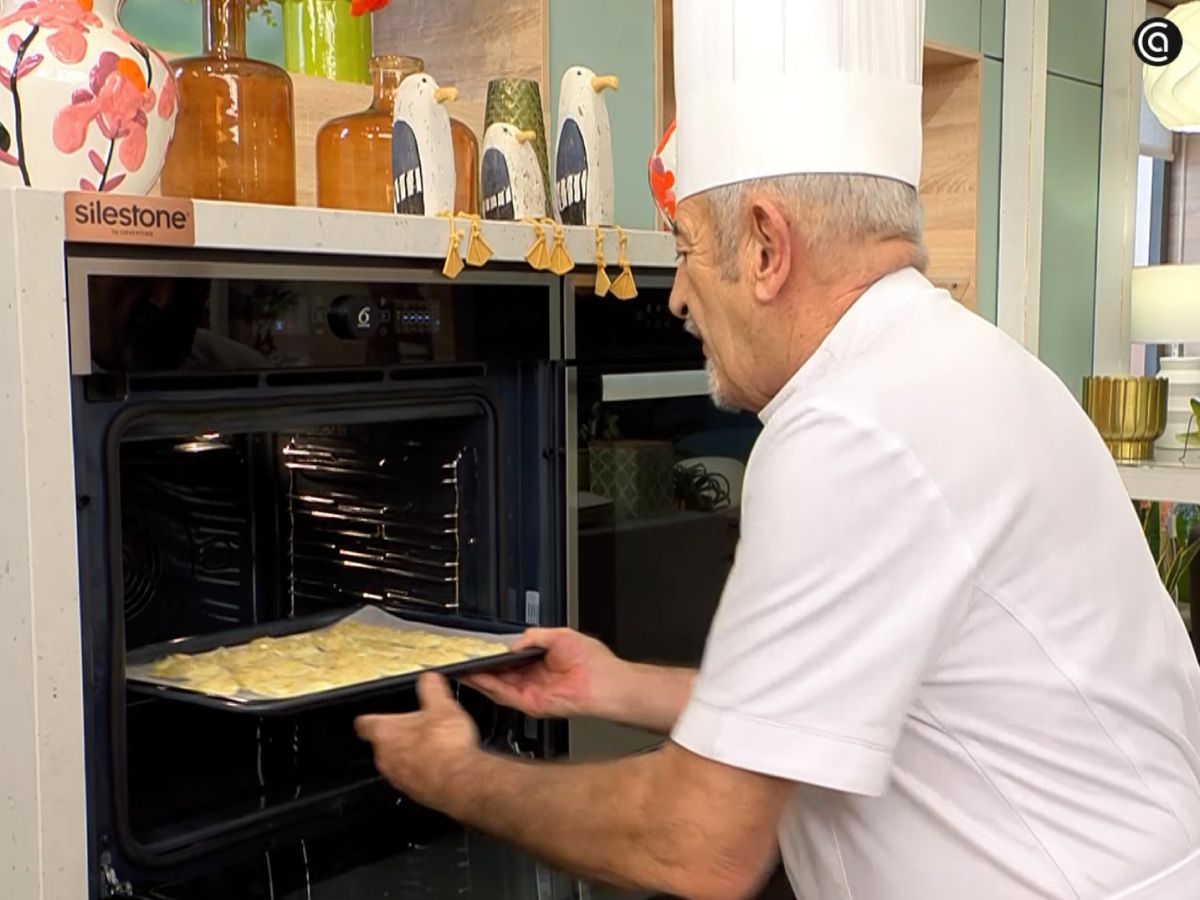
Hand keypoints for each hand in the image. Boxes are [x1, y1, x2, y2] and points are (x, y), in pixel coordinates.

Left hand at [355, 672, 479, 809]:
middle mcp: (385, 757)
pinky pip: (411, 778)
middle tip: (417, 726)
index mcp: (385, 732)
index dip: (369, 717)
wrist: (459, 781)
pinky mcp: (412, 792)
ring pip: (396, 761)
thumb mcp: (442, 705)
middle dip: (397, 735)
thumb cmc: (446, 746)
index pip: (364, 723)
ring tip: (432, 745)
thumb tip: (429, 677)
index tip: (374, 714)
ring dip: (410, 754)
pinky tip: (440, 763)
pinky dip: (422, 770)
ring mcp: (397, 777)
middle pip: (382, 743)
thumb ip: (431, 687)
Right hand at [461, 627, 625, 720]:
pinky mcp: (532, 704)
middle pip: (499, 674)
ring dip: (479, 679)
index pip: (509, 659)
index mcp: (540, 661)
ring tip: (463, 670)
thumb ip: (533, 637)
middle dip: (480, 668)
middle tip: (462, 661)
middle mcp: (534, 678)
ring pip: (498, 686)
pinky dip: (490, 688)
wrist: (607, 683)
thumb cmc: (593, 661)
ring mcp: (532, 692)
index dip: (492, 655)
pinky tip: (478, 678)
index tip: (476, 649)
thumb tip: (513, 643)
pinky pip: (506, 696)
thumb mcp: (559, 635)